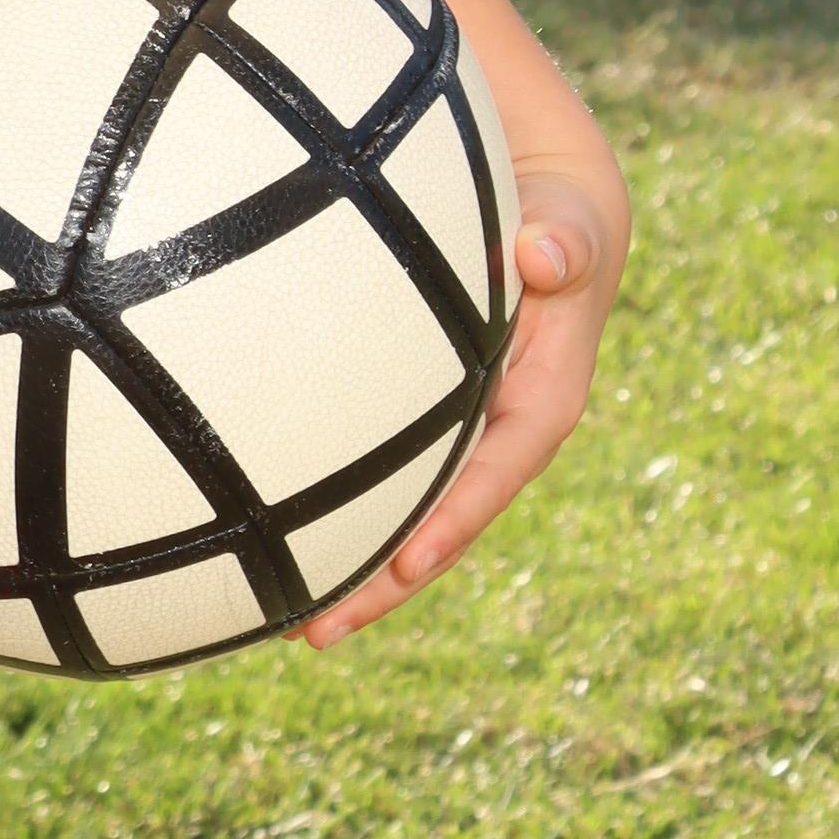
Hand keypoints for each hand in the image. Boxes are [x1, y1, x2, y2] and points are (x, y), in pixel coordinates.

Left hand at [301, 94, 632, 648]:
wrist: (551, 206)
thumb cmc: (561, 217)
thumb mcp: (572, 224)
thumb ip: (565, 241)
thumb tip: (547, 256)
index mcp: (541, 403)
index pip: (493, 475)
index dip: (449, 524)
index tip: (401, 568)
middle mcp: (497, 433)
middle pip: (436, 522)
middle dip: (379, 582)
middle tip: (311, 633)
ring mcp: (456, 431)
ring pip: (400, 511)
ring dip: (347, 564)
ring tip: (274, 619)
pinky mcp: (421, 417)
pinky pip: (377, 472)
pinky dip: (332, 507)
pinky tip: (266, 532)